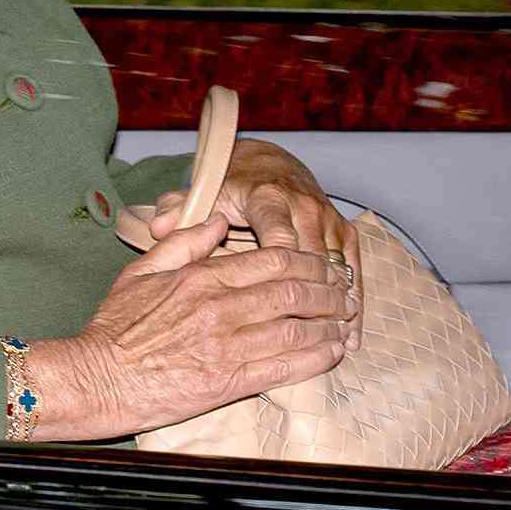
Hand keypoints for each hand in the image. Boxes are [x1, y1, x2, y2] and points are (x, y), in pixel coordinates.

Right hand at [21, 215, 353, 441]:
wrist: (99, 377)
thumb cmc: (116, 326)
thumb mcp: (142, 272)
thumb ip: (183, 244)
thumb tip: (217, 221)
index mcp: (201, 277)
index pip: (271, 260)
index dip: (307, 261)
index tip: (323, 264)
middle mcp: (221, 308)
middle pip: (293, 292)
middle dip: (328, 290)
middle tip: (345, 291)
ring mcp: (228, 346)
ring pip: (297, 328)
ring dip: (329, 323)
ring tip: (345, 320)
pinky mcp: (231, 382)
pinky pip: (287, 367)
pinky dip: (317, 358)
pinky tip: (332, 351)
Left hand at [148, 139, 361, 348]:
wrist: (267, 165)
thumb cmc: (229, 188)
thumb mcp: (201, 194)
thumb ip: (178, 211)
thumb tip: (157, 227)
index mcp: (267, 199)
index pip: (279, 239)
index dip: (281, 275)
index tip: (276, 310)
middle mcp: (303, 206)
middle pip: (314, 259)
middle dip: (315, 300)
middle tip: (309, 340)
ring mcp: (328, 218)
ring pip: (338, 267)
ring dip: (338, 306)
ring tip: (336, 344)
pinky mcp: (344, 230)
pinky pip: (354, 268)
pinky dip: (352, 300)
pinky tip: (350, 333)